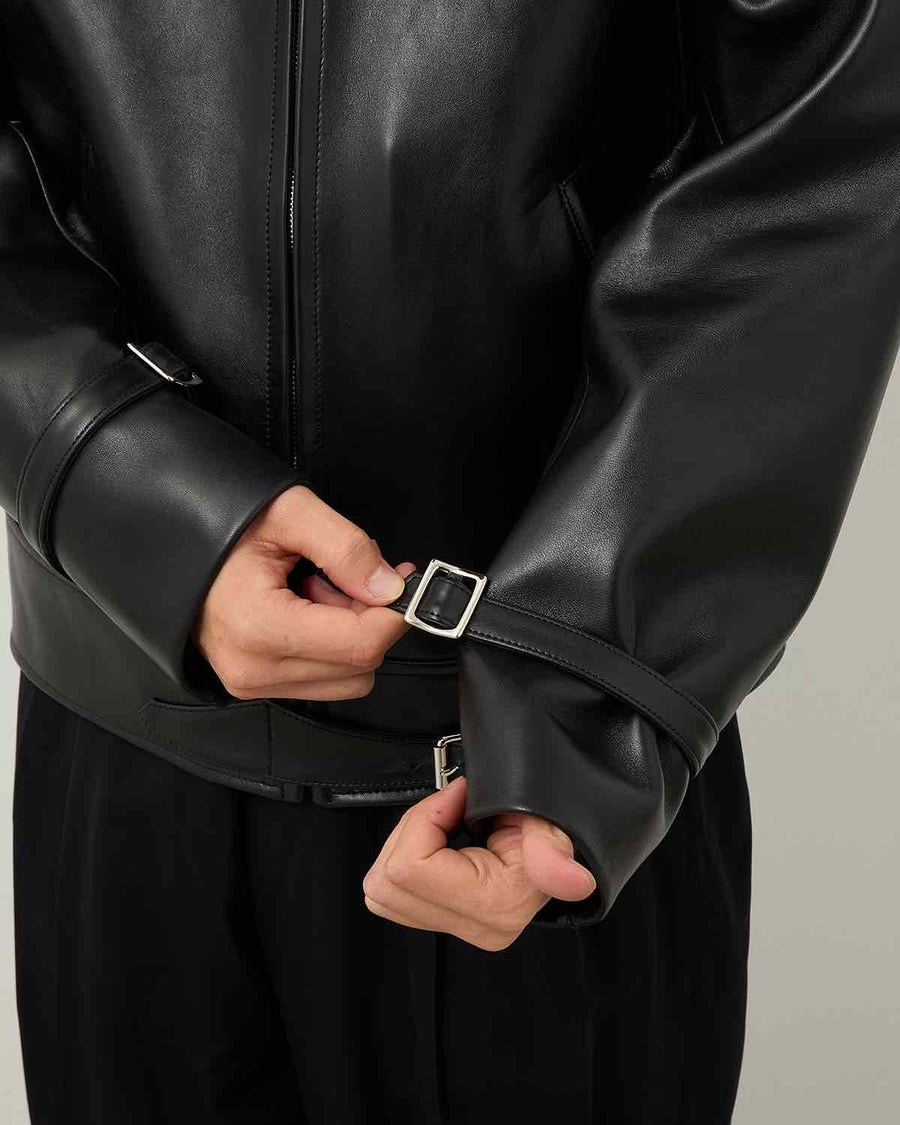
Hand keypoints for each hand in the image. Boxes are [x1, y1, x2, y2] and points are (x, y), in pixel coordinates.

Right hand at [192, 484, 415, 699]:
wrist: (171, 543)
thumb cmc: (221, 525)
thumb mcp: (289, 513)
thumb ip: (346, 547)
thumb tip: (390, 588)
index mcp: (259, 627)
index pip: (360, 645)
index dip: (394, 613)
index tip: (401, 580)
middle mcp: (254, 668)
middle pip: (361, 666)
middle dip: (367, 620)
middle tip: (340, 577)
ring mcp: (252, 683)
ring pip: (348, 679)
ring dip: (348, 635)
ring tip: (315, 592)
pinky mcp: (256, 685)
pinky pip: (324, 681)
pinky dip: (329, 647)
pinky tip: (304, 610)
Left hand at [363, 776, 596, 949]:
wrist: (568, 846)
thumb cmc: (556, 825)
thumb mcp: (551, 823)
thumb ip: (551, 852)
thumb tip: (576, 882)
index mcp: (495, 906)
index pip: (409, 868)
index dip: (425, 818)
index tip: (458, 795)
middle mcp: (474, 927)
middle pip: (387, 881)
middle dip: (411, 830)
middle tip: (450, 808)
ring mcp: (459, 928)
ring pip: (382, 891)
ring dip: (406, 846)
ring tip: (445, 823)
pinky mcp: (448, 921)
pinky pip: (395, 895)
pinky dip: (407, 859)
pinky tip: (440, 840)